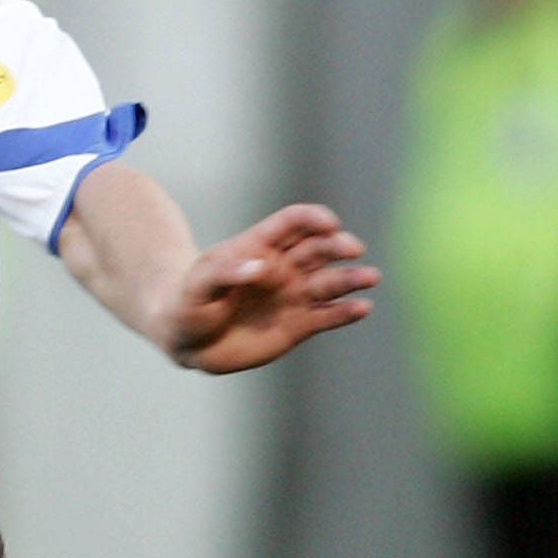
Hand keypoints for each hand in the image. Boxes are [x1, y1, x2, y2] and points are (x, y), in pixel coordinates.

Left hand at [157, 204, 376, 371]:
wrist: (188, 339)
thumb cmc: (188, 303)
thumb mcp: (197, 286)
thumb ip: (226, 273)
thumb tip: (261, 266)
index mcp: (260, 246)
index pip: (293, 223)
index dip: (313, 219)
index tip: (329, 224)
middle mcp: (284, 267)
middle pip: (319, 248)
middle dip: (338, 246)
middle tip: (353, 249)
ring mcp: (293, 295)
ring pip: (330, 281)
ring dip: (352, 278)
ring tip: (370, 278)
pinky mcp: (299, 325)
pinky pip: (328, 316)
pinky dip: (346, 312)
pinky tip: (362, 309)